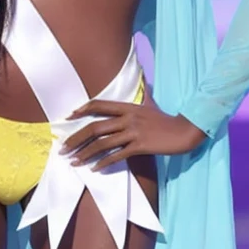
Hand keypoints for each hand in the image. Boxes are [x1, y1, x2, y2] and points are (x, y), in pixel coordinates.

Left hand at [60, 95, 206, 168]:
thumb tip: (143, 79)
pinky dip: (104, 163)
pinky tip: (95, 169)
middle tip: (64, 148)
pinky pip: (117, 155)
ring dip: (85, 154)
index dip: (81, 111)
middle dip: (76, 138)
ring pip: (102, 143)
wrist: (185, 131)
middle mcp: (128, 117)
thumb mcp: (151, 103)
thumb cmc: (166, 119)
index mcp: (128, 106)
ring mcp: (133, 132)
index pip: (98, 105)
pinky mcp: (140, 146)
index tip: (68, 118)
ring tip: (74, 161)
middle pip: (95, 127)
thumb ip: (143, 93)